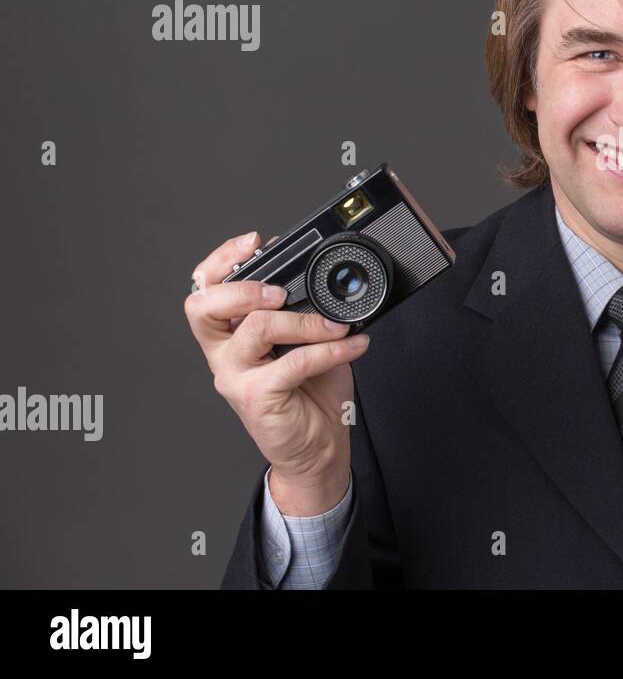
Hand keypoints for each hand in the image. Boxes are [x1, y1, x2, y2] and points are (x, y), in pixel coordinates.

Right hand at [185, 231, 367, 513]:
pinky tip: (354, 346)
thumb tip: (325, 279)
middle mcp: (224, 353)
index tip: (252, 241)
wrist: (318, 446)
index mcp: (230, 333)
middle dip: (243, 288)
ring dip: (304, 320)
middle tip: (280, 292)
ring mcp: (235, 376)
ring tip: (338, 326)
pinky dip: (331, 349)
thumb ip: (303, 311)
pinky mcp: (256, 397)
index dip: (220, 260)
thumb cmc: (311, 391)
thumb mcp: (307, 340)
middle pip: (204, 306)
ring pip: (256, 328)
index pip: (204, 289)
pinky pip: (294, 362)